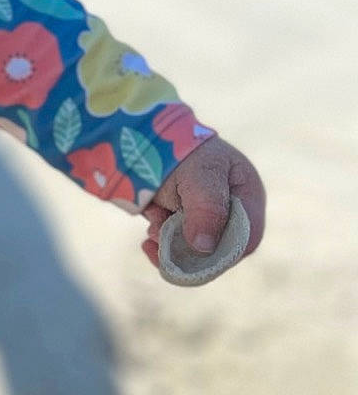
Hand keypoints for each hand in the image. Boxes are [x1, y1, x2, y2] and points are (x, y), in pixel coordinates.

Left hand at [141, 135, 265, 274]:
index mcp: (247, 196)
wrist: (147, 140)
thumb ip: (206, 209)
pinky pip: (178, 249)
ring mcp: (207, 220)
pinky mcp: (185, 225)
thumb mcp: (199, 176)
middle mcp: (231, 213)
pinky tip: (148, 239)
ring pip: (194, 252)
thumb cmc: (183, 153)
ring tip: (152, 227)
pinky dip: (162, 245)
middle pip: (218, 251)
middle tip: (159, 237)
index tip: (193, 251)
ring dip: (171, 246)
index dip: (223, 254)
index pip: (246, 240)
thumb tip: (204, 247)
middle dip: (188, 250)